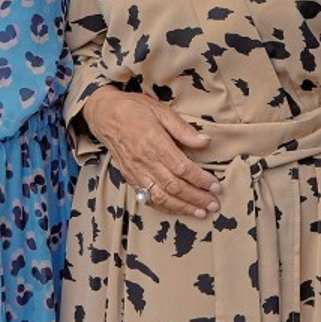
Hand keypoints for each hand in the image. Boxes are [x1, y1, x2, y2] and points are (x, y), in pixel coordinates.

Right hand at [81, 87, 220, 217]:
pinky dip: (164, 207)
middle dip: (196, 198)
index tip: (216, 186)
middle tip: (214, 205)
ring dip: (182, 207)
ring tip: (200, 213)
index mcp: (155, 142)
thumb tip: (205, 141)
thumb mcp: (161, 110)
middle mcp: (145, 161)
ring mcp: (136, 171)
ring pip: (161, 197)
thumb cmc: (134, 109)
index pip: (182, 168)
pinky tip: (177, 210)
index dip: (201, 180)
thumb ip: (183, 129)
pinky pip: (147, 197)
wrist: (104, 114)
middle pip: (174, 186)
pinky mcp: (129, 177)